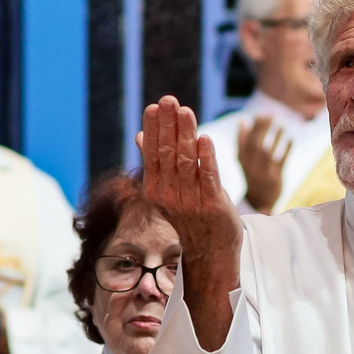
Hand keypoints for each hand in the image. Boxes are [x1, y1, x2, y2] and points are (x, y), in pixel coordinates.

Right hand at [138, 97, 242, 349]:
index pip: (153, 154)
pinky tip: (205, 139)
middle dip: (169, 126)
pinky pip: (210, 179)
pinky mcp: (214, 206)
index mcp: (157, 190)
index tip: (154, 106)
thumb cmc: (191, 215)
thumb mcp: (169, 190)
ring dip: (186, 135)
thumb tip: (139, 135)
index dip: (154, 129)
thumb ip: (157, 161)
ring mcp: (192, 201)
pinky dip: (207, 159)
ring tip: (186, 112)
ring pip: (188, 163)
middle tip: (169, 100)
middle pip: (168, 155)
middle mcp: (171, 196)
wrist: (211, 252)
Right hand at [239, 119, 292, 213]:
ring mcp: (263, 173)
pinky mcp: (275, 178)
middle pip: (256, 144)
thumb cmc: (252, 175)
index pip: (246, 141)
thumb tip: (242, 121)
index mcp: (242, 161)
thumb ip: (242, 142)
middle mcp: (251, 167)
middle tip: (271, 115)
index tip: (259, 114)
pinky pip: (281, 161)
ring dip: (275, 137)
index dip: (252, 127)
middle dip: (263, 129)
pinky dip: (286, 149)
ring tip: (282, 125)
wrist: (259, 201)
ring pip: (268, 152)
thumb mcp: (243, 160)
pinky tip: (291, 138)